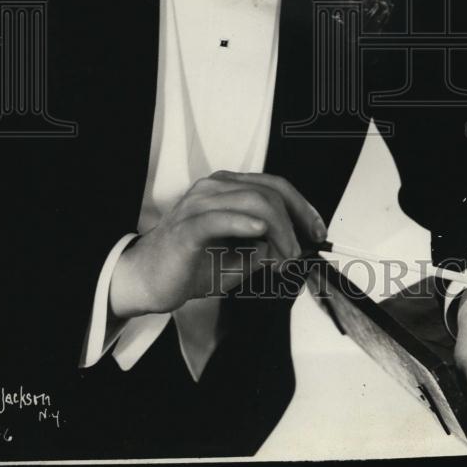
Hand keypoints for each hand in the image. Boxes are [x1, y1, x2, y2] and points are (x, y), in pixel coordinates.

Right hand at [109, 171, 325, 318]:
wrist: (147, 281)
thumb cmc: (191, 266)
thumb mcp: (239, 259)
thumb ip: (266, 250)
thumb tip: (296, 249)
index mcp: (227, 188)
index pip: (274, 185)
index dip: (302, 206)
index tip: (318, 230)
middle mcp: (214, 188)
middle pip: (269, 190)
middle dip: (295, 220)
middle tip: (302, 250)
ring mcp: (200, 204)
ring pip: (253, 201)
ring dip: (279, 229)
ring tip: (286, 255)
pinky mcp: (188, 227)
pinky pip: (220, 218)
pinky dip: (244, 223)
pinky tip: (260, 231)